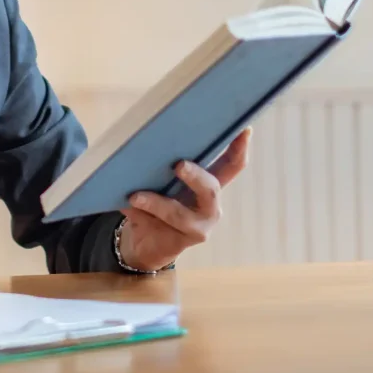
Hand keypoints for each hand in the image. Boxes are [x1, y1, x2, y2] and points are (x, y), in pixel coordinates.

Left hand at [118, 127, 252, 270]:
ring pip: (180, 213)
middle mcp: (210, 204)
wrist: (145, 243)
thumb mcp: (157, 183)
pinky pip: (161, 226)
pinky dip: (142, 214)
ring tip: (136, 196)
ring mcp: (199, 225)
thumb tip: (139, 149)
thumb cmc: (153, 204)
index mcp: (208, 183)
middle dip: (196, 176)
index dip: (239, 148)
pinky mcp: (182, 241)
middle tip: (179, 165)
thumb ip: (157, 168)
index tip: (244, 129)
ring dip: (157, 203)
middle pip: (211, 188)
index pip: (231, 165)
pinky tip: (128, 204)